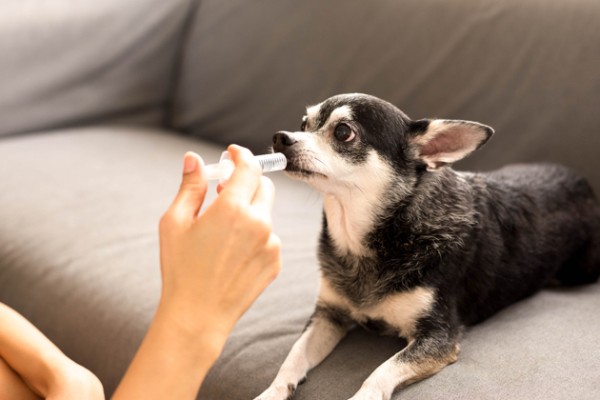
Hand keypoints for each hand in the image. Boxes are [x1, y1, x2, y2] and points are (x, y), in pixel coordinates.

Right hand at [158, 144, 281, 354]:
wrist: (198, 316)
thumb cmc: (181, 269)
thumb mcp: (175, 223)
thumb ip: (190, 186)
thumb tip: (193, 158)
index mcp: (233, 208)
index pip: (249, 167)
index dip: (241, 154)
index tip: (233, 153)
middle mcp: (259, 222)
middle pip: (263, 186)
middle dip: (246, 182)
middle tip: (224, 192)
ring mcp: (271, 243)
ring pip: (265, 212)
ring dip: (249, 211)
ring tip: (222, 233)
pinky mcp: (275, 261)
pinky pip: (269, 237)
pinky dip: (255, 235)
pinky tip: (232, 254)